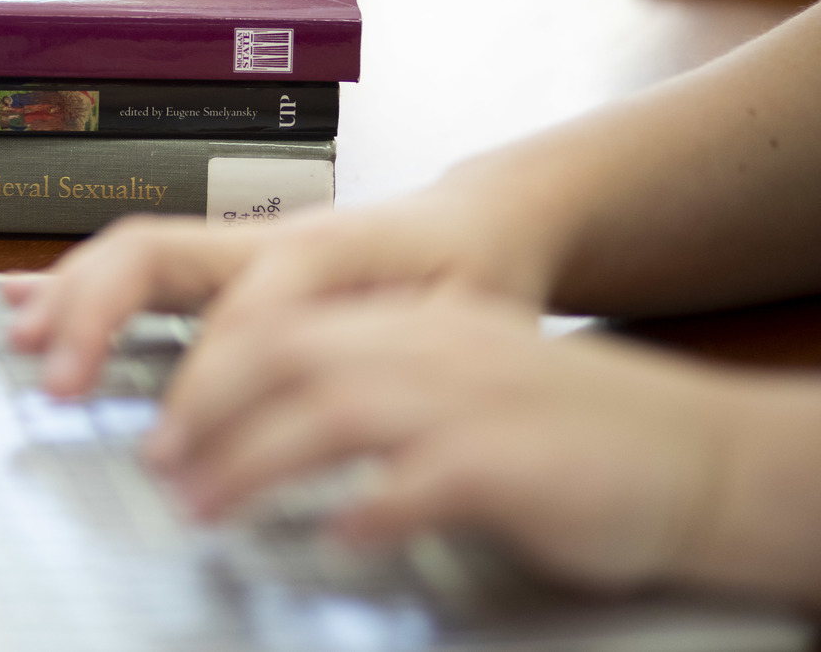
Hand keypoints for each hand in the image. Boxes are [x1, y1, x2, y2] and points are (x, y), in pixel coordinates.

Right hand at [6, 182, 564, 396]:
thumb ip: (413, 362)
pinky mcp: (221, 259)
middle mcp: (266, 236)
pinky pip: (136, 260)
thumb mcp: (473, 324)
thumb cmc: (479, 276)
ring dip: (71, 295)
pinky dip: (76, 281)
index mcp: (325, 250)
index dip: (200, 384)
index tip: (174, 453)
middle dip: (95, 313)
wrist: (483, 222)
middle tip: (59, 383)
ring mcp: (236, 242)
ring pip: (132, 250)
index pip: (239, 315)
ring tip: (22, 340)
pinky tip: (23, 298)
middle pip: (154, 250)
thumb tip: (354, 417)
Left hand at [145, 296, 755, 591]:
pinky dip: (370, 507)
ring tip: (206, 505)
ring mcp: (473, 399)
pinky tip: (337, 536)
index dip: (208, 370)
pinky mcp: (514, 462)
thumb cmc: (566, 430)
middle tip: (159, 466)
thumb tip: (269, 419)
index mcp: (414, 324)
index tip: (161, 422)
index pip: (283, 324)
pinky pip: (425, 479)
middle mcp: (433, 347)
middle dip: (207, 410)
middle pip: (287, 356)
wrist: (700, 454)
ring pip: (334, 411)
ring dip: (254, 460)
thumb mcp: (458, 380)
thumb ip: (371, 384)